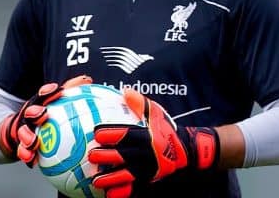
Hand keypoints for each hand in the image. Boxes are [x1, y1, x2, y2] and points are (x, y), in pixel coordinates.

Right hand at [0, 75, 92, 166]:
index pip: (42, 95)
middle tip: (42, 114)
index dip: (47, 91)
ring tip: (33, 142)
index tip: (56, 89)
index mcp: (38, 104)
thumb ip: (70, 91)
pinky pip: (22, 152)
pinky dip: (27, 156)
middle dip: (34, 112)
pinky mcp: (20, 146)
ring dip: (27, 137)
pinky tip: (32, 162)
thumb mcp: (56, 102)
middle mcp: (29, 117)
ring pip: (23, 133)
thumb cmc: (46, 116)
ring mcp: (23, 131)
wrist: (19, 132)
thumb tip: (87, 79)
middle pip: (30, 112)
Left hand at [88, 88, 219, 197]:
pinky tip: (110, 193)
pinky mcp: (148, 178)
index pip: (127, 134)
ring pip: (126, 174)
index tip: (97, 133)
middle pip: (124, 155)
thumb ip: (140, 103)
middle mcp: (147, 153)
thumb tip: (125, 92)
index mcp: (147, 136)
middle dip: (107, 157)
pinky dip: (122, 191)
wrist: (185, 150)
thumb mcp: (156, 113)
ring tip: (95, 181)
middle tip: (92, 156)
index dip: (112, 134)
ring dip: (111, 178)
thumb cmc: (166, 129)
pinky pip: (134, 186)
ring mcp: (147, 168)